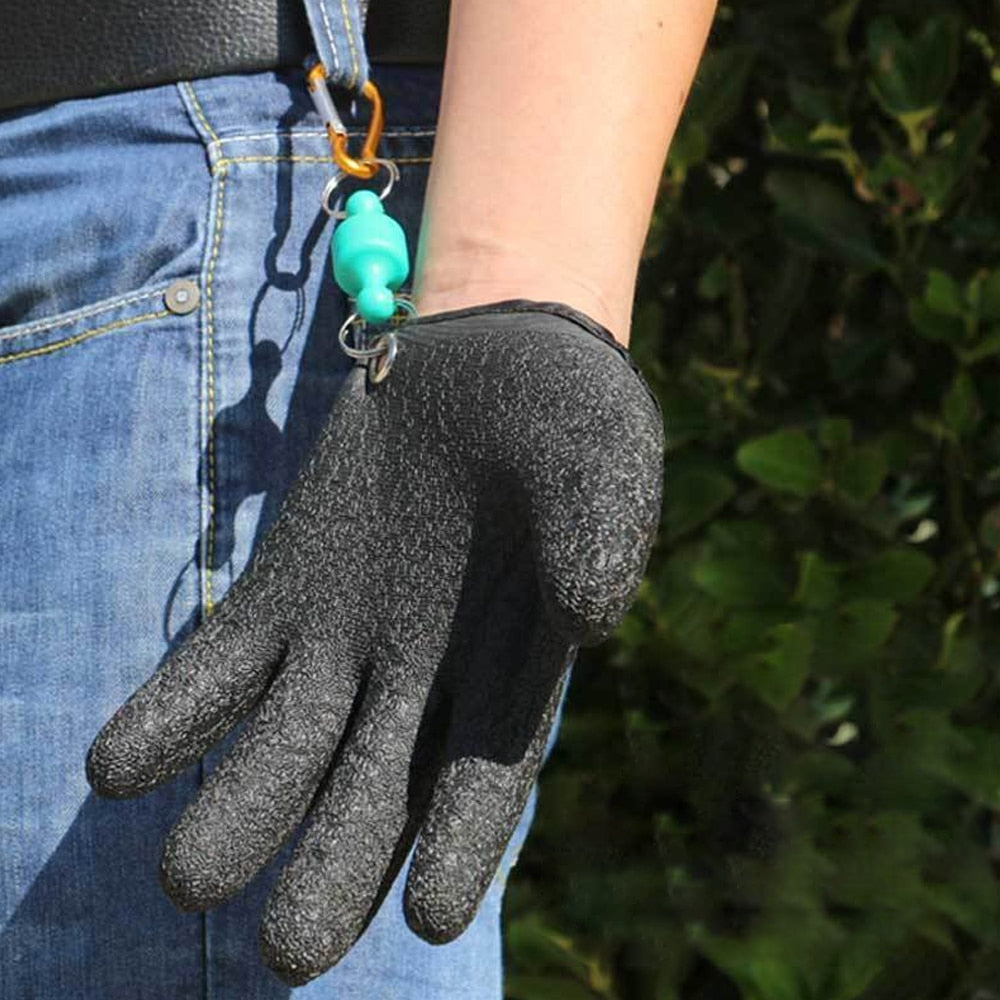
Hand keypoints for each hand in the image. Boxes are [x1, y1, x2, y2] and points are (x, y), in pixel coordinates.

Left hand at [86, 299, 663, 984]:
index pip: (484, 777)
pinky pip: (222, 666)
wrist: (491, 360)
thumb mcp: (601, 466)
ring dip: (235, 812)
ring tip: (186, 879)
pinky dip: (174, 717)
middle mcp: (423, 678)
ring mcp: (346, 638)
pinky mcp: (286, 590)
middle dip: (331, 871)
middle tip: (286, 954)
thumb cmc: (569, 424)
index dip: (461, 844)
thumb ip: (599, 536)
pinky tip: (117, 769)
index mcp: (511, 668)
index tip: (431, 918)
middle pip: (372, 793)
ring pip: (284, 746)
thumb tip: (584, 615)